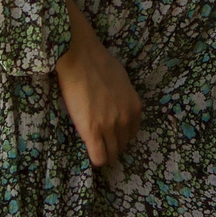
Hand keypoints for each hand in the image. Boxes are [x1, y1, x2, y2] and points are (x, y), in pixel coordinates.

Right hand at [54, 0, 141, 167]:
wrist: (81, 58)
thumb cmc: (99, 64)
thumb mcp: (122, 83)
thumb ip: (123, 100)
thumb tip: (117, 108)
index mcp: (135, 108)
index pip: (131, 135)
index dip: (120, 137)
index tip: (110, 136)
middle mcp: (126, 120)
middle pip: (121, 146)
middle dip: (112, 147)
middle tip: (100, 143)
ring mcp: (109, 127)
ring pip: (110, 154)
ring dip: (104, 153)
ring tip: (94, 148)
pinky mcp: (92, 131)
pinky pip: (98, 156)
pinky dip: (95, 159)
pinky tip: (89, 152)